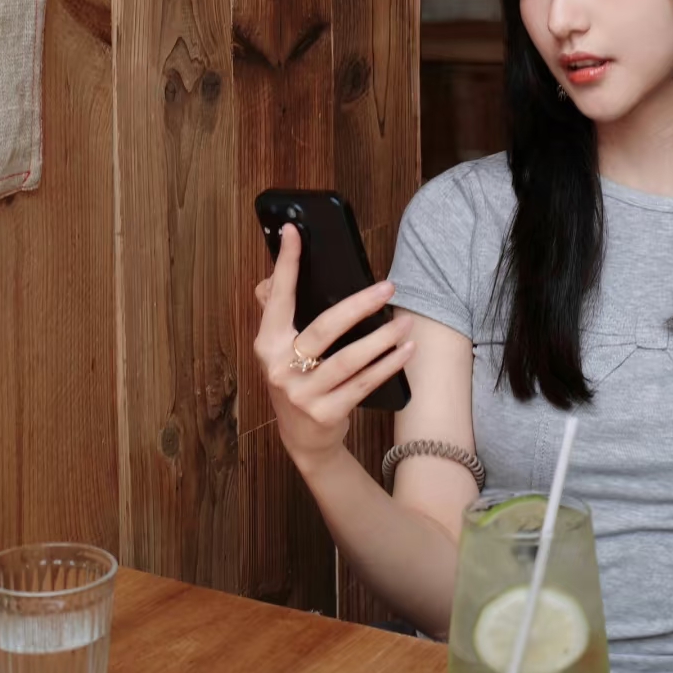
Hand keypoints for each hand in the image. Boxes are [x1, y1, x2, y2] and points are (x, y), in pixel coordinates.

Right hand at [253, 223, 415, 475]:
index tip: (295, 231)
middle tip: (388, 288)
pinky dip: (388, 365)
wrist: (304, 441)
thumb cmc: (299, 380)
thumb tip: (274, 275)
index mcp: (267, 344)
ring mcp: (302, 395)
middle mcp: (279, 368)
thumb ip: (277, 314)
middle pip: (324, 328)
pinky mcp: (325, 414)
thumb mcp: (280, 351)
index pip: (277, 297)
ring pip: (350, 359)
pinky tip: (406, 350)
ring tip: (406, 322)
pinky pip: (364, 383)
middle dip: (359, 305)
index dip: (286, 264)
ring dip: (383, 339)